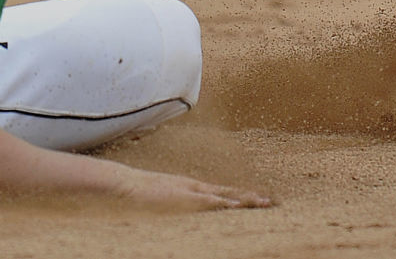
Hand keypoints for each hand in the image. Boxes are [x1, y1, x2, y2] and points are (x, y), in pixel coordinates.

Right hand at [114, 165, 273, 210]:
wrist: (124, 184)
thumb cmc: (138, 194)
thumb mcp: (160, 199)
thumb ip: (172, 202)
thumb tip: (177, 210)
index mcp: (190, 188)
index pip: (220, 193)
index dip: (238, 197)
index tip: (256, 200)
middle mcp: (194, 188)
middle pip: (228, 193)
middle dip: (249, 198)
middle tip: (271, 202)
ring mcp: (190, 192)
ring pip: (224, 195)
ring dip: (244, 200)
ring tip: (264, 203)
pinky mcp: (183, 197)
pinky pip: (208, 201)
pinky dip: (224, 203)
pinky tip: (238, 206)